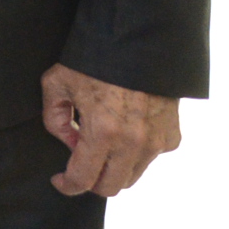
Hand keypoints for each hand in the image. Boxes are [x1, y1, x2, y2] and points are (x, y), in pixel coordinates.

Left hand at [40, 63, 180, 195]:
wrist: (139, 42)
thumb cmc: (95, 60)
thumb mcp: (57, 84)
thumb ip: (55, 119)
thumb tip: (70, 142)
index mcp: (103, 132)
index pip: (84, 178)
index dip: (68, 185)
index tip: (60, 181)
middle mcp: (134, 143)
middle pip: (111, 186)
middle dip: (91, 181)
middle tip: (79, 164)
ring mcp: (157, 142)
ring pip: (132, 175)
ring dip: (114, 168)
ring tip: (101, 143)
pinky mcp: (172, 136)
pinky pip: (150, 157)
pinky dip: (134, 154)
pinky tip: (123, 132)